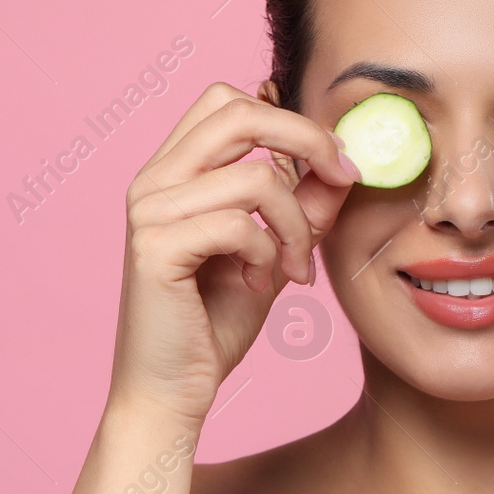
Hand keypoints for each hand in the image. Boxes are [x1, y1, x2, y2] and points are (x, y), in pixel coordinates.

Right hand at [107, 83, 359, 425]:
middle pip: (238, 112)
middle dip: (308, 140)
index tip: (338, 161)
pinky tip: (261, 283)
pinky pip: (239, 225)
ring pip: (255, 176)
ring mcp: (148, 211)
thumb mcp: (274, 250)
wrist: (170, 393)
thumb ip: (303, 205)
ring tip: (295, 266)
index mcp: (172, 171)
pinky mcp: (154, 248)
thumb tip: (344, 160)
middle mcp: (152, 180)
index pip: (227, 100)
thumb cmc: (215, 322)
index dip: (292, 119)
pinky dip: (267, 253)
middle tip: (345, 179)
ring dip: (295, 224)